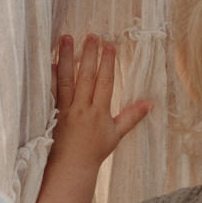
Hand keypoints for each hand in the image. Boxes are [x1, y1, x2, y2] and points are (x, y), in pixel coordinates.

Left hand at [50, 35, 150, 174]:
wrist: (72, 166)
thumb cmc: (95, 151)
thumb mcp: (116, 134)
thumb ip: (131, 117)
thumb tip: (150, 104)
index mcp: (99, 112)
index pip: (105, 82)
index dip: (108, 63)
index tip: (109, 45)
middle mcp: (82, 108)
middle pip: (86, 77)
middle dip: (90, 55)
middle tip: (92, 35)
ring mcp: (66, 110)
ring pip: (66, 79)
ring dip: (67, 58)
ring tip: (67, 38)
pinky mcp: (53, 113)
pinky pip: (52, 91)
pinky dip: (51, 76)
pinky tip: (51, 61)